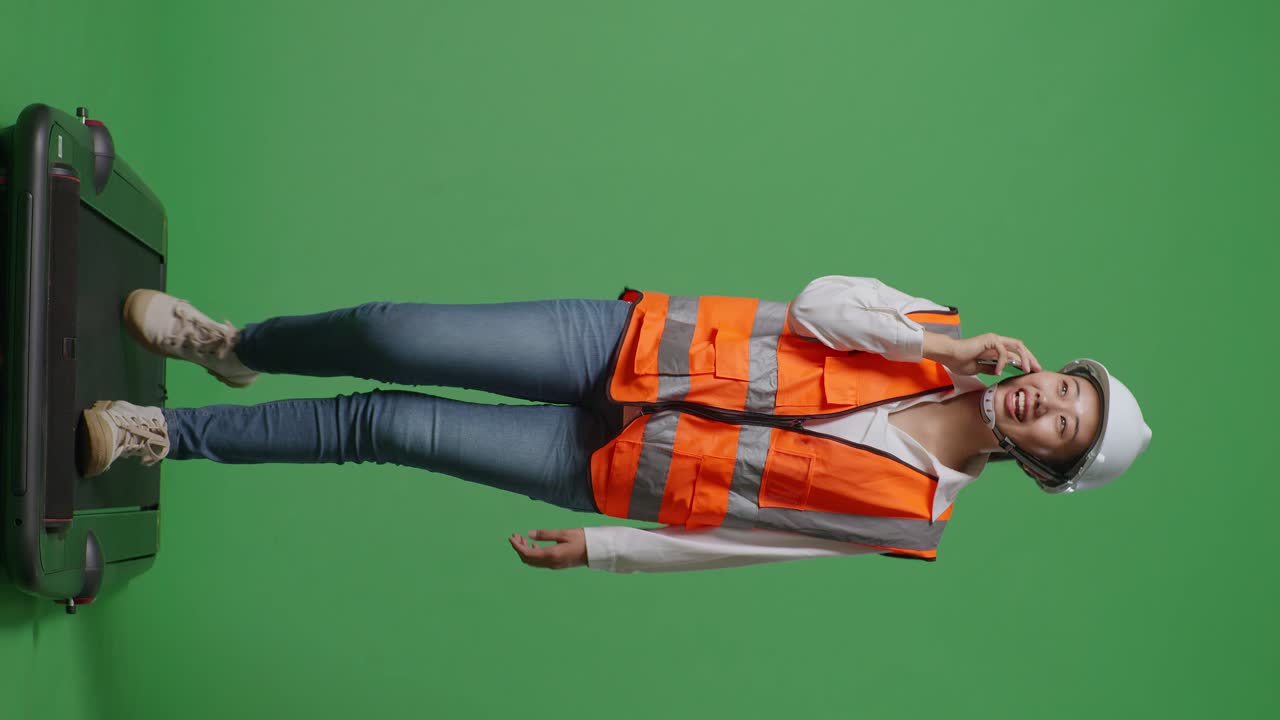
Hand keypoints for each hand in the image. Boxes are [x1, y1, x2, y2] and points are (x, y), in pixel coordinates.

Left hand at [509, 528, 587, 569]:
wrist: (596, 551)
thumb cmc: (582, 539)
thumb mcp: (564, 533)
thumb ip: (545, 534)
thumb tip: (529, 534)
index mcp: (551, 555)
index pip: (527, 554)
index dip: (517, 546)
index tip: (511, 537)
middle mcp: (550, 563)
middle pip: (527, 560)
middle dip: (519, 548)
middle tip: (516, 535)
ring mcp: (554, 565)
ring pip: (533, 562)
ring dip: (525, 551)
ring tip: (523, 539)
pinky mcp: (557, 564)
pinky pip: (539, 562)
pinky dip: (533, 554)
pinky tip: (534, 545)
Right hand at [923, 332, 1042, 376]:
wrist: (949, 356)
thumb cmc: (960, 361)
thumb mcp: (980, 368)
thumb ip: (991, 368)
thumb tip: (1001, 372)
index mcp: (994, 347)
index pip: (1015, 351)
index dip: (1025, 360)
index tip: (1031, 370)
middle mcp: (996, 340)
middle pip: (1020, 347)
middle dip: (1030, 358)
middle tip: (1036, 369)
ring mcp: (993, 339)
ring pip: (1016, 346)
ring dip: (1024, 358)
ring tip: (1026, 369)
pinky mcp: (989, 340)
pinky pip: (1002, 351)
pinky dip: (1003, 362)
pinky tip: (999, 371)